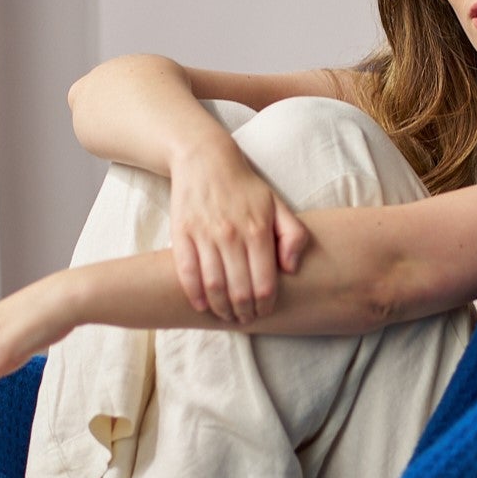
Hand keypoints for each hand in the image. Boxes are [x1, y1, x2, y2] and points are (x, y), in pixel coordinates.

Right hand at [169, 140, 308, 322]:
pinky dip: (195, 294)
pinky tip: (202, 305)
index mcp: (259, 230)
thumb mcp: (278, 205)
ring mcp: (205, 235)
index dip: (265, 306)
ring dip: (221, 309)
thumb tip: (291, 269)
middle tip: (245, 318)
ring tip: (226, 315)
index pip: (264, 284)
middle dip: (244, 312)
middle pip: (239, 291)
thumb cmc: (246, 187)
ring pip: (214, 286)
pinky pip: (187, 272)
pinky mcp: (182, 233)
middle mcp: (232, 235)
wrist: (205, 159)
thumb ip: (294, 236)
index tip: (264, 312)